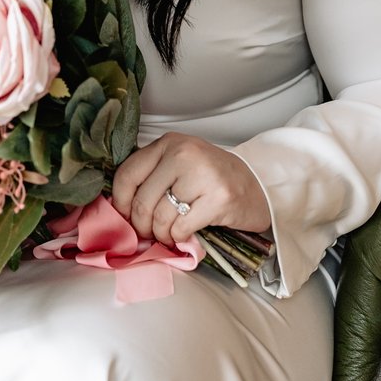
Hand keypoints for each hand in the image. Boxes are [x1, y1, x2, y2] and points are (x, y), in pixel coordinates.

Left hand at [109, 133, 272, 248]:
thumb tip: (122, 205)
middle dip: (141, 224)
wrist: (260, 187)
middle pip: (143, 199)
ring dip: (161, 234)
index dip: (120, 201)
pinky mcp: (218, 199)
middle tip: (147, 233)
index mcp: (170, 143)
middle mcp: (184, 155)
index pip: (128, 174)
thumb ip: (155, 174)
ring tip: (167, 236)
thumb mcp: (182, 164)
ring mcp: (203, 176)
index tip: (124, 215)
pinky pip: (182, 226)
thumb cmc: (215, 180)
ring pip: (161, 216)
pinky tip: (183, 237)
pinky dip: (178, 237)